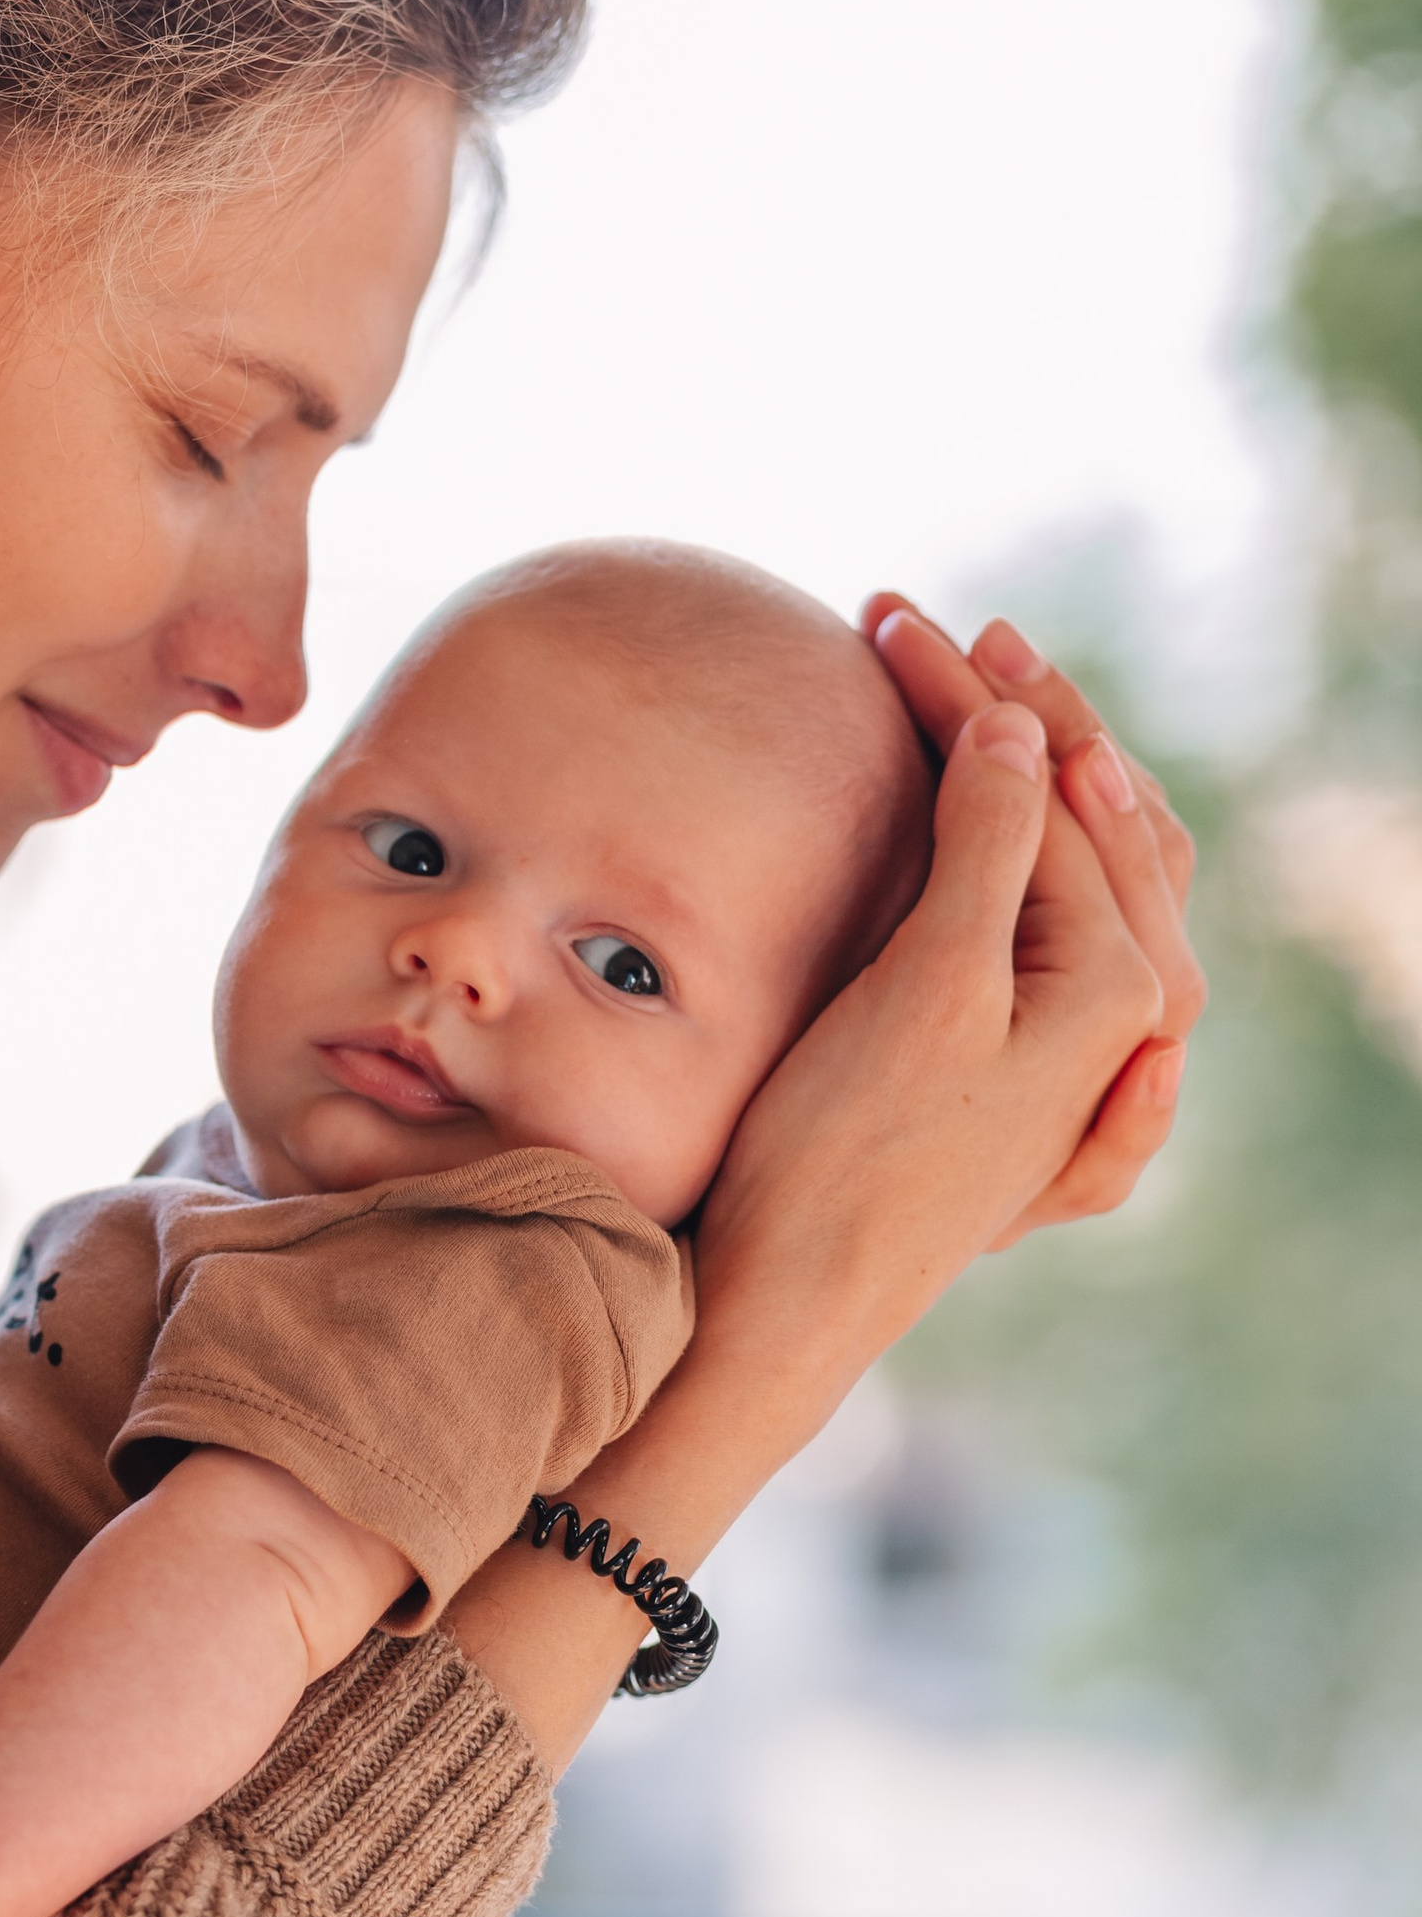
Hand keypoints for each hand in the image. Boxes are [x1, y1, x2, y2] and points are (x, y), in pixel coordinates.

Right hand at [691, 690, 1169, 1424]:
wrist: (787, 1299)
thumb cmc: (848, 1150)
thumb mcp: (929, 982)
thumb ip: (987, 847)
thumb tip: (1015, 727)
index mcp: (1125, 990)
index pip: (1050, 797)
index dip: (968, 697)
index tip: (885, 617)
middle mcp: (1129, 1024)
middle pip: (1095, 823)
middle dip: (1016, 715)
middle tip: (936, 627)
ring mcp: (1081, 1058)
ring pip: (1096, 876)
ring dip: (1040, 780)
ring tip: (987, 698)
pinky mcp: (1022, 1082)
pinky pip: (1069, 943)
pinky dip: (1049, 864)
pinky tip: (1041, 837)